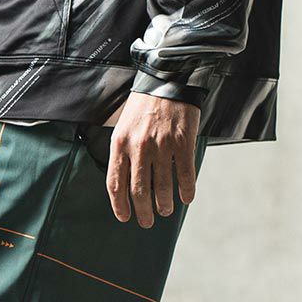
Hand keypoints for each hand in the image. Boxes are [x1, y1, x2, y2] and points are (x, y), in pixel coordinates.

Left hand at [104, 94, 201, 227]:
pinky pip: (184, 174)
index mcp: (120, 143)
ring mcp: (162, 145)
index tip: (125, 217)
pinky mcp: (182, 142)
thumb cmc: (143, 105)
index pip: (115, 184)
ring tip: (166, 210)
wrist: (167, 79)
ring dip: (164, 204)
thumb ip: (122, 151)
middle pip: (139, 191)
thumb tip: (124, 181)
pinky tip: (186, 198)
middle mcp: (139, 147)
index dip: (120, 206)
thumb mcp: (123, 125)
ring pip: (162, 187)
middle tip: (147, 221)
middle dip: (143, 212)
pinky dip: (186, 191)